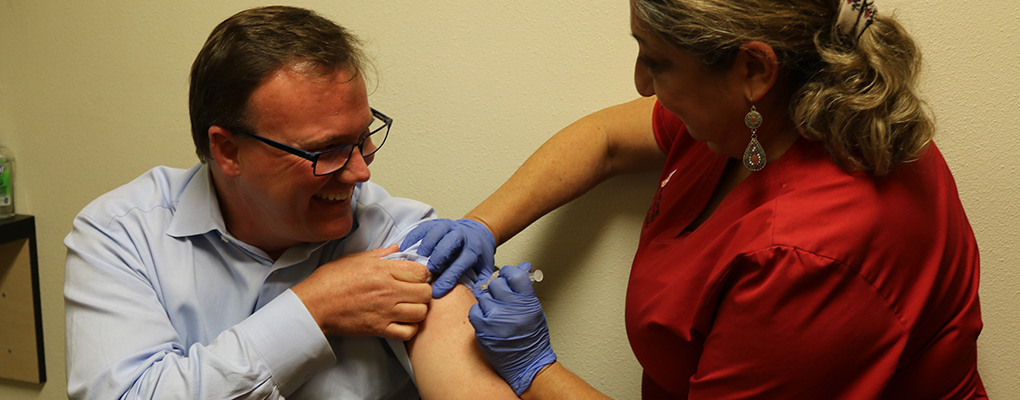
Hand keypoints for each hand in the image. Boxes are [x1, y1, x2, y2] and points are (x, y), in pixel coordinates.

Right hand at [292, 245, 432, 340]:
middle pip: (426, 292)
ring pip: (421, 313)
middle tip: (415, 292)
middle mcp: (388, 291)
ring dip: (419, 310)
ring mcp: (385, 311)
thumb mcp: (355, 259)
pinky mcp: (379, 329)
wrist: (314, 305)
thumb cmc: (331, 280)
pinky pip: (408, 332)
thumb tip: (398, 247)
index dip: (423, 273)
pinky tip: (403, 322)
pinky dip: (410, 328)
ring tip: (410, 307)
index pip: (421, 271)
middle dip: (424, 291)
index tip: (416, 276)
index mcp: (383, 270)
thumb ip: (380, 254)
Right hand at [400, 218, 495, 297]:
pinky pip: (422, 228)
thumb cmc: (477, 255)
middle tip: (427, 273)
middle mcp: (460, 236)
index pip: (460, 265)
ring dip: (424, 248)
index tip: (436, 292)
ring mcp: (447, 228)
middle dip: (437, 258)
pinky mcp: (435, 223)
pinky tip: (404, 250)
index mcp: (472, 250)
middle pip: (448, 244)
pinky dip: (412, 238)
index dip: (447, 279)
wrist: (477, 231)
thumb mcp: (484, 270)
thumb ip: (480, 284)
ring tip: (415, 262)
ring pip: (435, 234)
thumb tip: (475, 301)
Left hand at [469, 262, 556, 395]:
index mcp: (527, 301)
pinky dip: (479, 313)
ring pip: (483, 296)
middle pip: (495, 284)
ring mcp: (495, 318)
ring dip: (488, 302)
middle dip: (497, 289)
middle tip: (502, 300)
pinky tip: (488, 320)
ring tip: (497, 314)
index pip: (514, 274)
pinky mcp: (482, 329)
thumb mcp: (534, 309)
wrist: (527, 364)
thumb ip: (525, 289)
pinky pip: (474, 310)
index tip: (506, 277)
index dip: (508, 273)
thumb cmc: (532, 338)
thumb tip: (523, 266)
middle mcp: (511, 308)